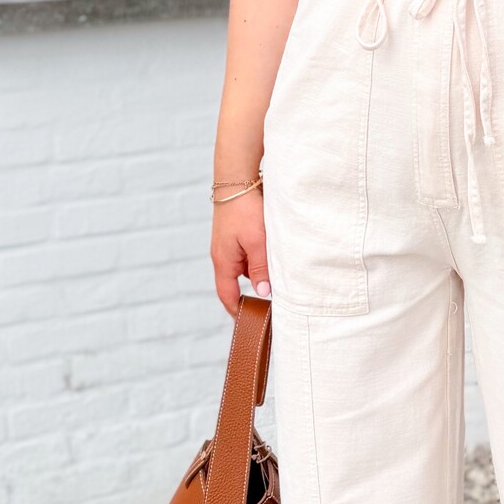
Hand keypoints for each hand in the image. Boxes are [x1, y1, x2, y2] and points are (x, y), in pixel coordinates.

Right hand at [210, 176, 271, 316]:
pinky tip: (275, 257)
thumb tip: (264, 293)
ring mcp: (228, 245)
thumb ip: (261, 269)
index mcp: (223, 262)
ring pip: (244, 268)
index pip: (228, 297)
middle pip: (236, 284)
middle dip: (252, 296)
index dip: (239, 312)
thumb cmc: (245, 209)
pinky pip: (247, 254)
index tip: (253, 325)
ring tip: (280, 282)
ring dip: (259, 275)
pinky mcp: (235, 235)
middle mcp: (223, 256)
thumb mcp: (257, 242)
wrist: (237, 178)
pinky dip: (259, 260)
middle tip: (272, 308)